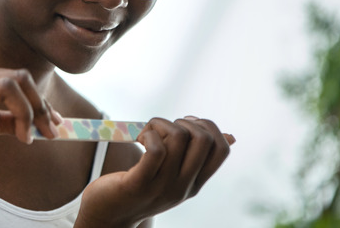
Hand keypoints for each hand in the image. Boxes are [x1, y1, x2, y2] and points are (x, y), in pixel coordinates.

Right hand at [0, 64, 61, 174]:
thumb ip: (8, 120)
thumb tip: (40, 125)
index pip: (20, 78)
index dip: (43, 101)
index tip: (56, 123)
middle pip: (20, 77)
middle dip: (41, 106)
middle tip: (49, 132)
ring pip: (8, 85)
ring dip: (25, 113)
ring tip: (25, 137)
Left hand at [76, 116, 233, 226]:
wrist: (108, 217)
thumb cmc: (140, 188)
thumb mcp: (172, 176)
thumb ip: (194, 159)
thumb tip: (231, 137)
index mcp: (194, 184)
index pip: (221, 150)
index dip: (208, 127)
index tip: (186, 123)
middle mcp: (183, 186)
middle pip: (203, 140)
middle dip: (184, 122)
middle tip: (164, 128)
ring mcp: (162, 186)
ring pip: (178, 137)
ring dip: (160, 123)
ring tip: (146, 132)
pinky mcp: (138, 183)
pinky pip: (155, 149)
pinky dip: (148, 134)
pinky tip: (138, 138)